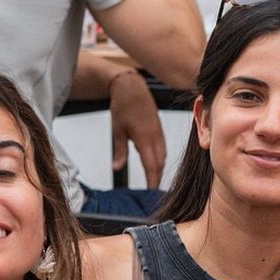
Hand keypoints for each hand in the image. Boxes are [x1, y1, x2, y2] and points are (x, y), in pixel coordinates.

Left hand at [108, 69, 166, 186]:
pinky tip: (155, 163)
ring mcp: (159, 132)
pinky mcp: (159, 129)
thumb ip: (119, 151)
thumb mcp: (117, 130)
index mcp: (144, 138)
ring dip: (160, 169)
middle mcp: (155, 136)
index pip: (151, 165)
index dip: (152, 180)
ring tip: (154, 181)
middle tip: (153, 191)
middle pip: (160, 163)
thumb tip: (117, 167)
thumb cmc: (123, 106)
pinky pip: (163, 148)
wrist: (132, 87)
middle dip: (157, 178)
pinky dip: (160, 159)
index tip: (151, 191)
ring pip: (163, 156)